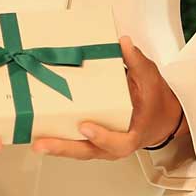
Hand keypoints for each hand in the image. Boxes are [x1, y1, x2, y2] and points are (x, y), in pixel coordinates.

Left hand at [32, 36, 183, 159]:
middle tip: (42, 143)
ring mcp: (101, 146)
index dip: (102, 136)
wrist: (161, 118)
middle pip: (87, 151)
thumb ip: (137, 62)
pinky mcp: (91, 141)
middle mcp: (114, 145)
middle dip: (63, 148)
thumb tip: (123, 43)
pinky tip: (39, 133)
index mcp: (132, 134)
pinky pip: (74, 144)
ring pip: (77, 150)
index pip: (118, 142)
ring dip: (55, 147)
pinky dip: (58, 140)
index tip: (86, 127)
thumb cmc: (155, 102)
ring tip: (34, 141)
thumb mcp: (150, 79)